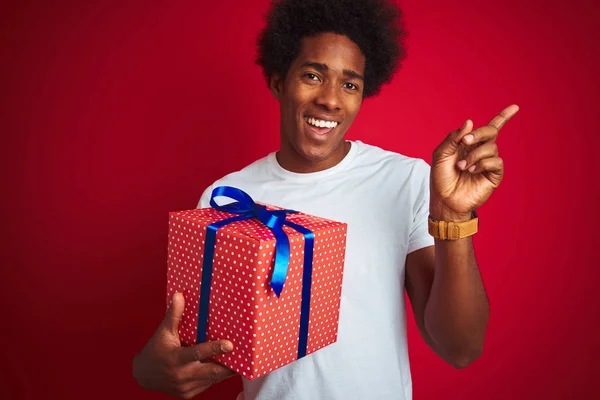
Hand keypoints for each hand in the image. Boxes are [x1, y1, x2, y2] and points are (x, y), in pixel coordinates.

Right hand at [132, 292, 236, 398]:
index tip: (230, 344)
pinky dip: (215, 377)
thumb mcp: (163, 332)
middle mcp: (181, 375)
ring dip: (225, 372)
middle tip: (244, 358)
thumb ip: (173, 315)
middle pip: (211, 372)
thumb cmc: (155, 351)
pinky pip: (206, 385)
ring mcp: (185, 387)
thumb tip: (179, 295)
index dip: (214, 348)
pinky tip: (225, 369)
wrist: (142, 375)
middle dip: (229, 367)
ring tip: (239, 362)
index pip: (198, 353)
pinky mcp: (188, 394)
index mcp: (176, 359)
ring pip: (211, 380)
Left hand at [430, 104, 518, 220]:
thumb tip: (470, 122)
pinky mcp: (493, 176)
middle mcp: (481, 152)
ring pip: (491, 148)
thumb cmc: (441, 178)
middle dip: (479, 133)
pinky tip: (472, 170)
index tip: (515, 107)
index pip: (489, 129)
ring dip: (474, 155)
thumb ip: (453, 138)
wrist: (444, 199)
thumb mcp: (441, 154)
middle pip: (491, 132)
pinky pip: (496, 162)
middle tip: (466, 141)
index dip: (503, 117)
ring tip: (462, 166)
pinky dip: (483, 163)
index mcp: (470, 144)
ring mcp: (488, 164)